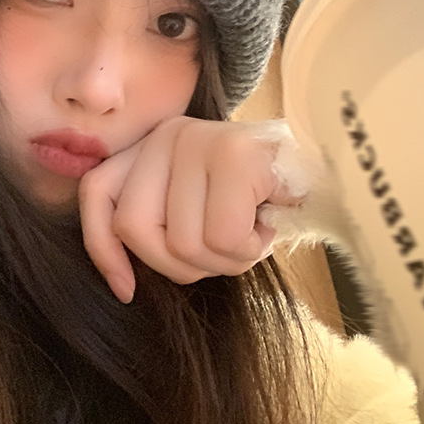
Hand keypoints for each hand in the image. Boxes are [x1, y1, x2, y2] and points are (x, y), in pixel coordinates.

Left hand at [78, 116, 304, 303]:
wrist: (327, 171)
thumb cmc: (258, 199)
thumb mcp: (196, 207)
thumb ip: (158, 220)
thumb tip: (122, 280)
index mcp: (152, 145)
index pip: (97, 192)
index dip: (103, 248)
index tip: (126, 289)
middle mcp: (167, 134)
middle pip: (134, 227)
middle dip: (179, 263)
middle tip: (221, 252)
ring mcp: (200, 139)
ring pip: (181, 241)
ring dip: (222, 259)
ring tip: (248, 235)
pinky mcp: (234, 154)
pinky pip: (222, 237)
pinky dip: (247, 250)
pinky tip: (265, 228)